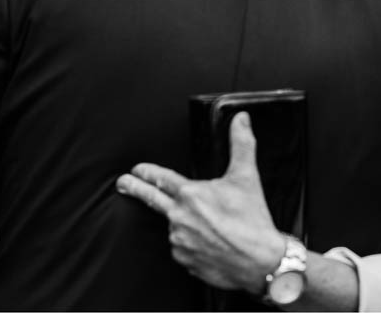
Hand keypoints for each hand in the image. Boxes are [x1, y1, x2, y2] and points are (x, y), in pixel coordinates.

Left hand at [117, 113, 283, 292]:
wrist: (258, 260)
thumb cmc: (252, 219)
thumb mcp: (247, 176)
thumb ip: (241, 144)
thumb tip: (240, 120)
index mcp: (191, 195)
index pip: (161, 178)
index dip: (147, 172)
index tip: (136, 170)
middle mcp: (179, 217)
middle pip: (151, 199)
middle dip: (134, 189)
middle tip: (122, 183)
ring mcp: (178, 240)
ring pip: (174, 225)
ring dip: (182, 220)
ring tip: (208, 223)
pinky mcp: (183, 260)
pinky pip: (182, 246)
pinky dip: (190, 241)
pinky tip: (208, 240)